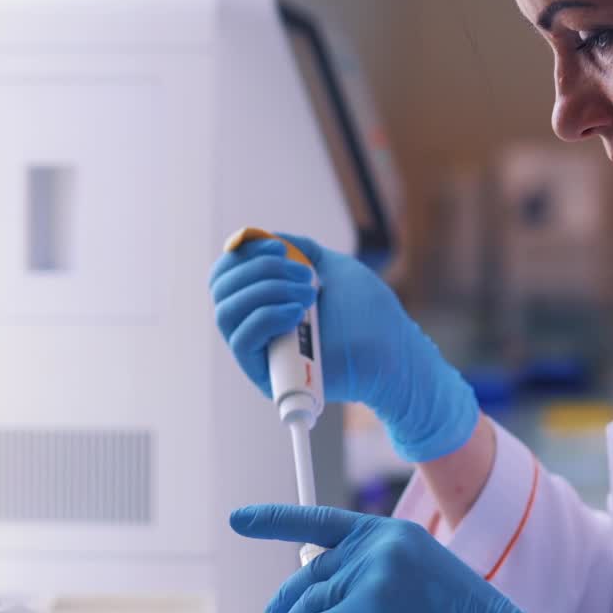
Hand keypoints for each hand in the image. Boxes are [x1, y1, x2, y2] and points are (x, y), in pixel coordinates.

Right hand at [208, 234, 478, 461]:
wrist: (392, 349)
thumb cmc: (368, 311)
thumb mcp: (331, 266)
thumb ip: (298, 249)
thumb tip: (263, 238)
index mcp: (268, 298)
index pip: (227, 274)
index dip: (241, 254)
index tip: (276, 246)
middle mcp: (257, 323)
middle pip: (221, 289)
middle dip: (258, 270)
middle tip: (304, 274)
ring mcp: (261, 349)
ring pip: (226, 312)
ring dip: (265, 291)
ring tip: (309, 294)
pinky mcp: (266, 374)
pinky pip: (242, 339)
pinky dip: (267, 316)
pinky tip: (299, 313)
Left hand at [231, 503, 559, 612]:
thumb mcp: (421, 579)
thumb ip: (374, 575)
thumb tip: (323, 596)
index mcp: (394, 533)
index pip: (322, 520)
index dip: (275, 520)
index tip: (240, 519)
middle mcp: (380, 548)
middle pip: (311, 572)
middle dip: (288, 599)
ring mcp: (372, 579)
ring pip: (308, 606)